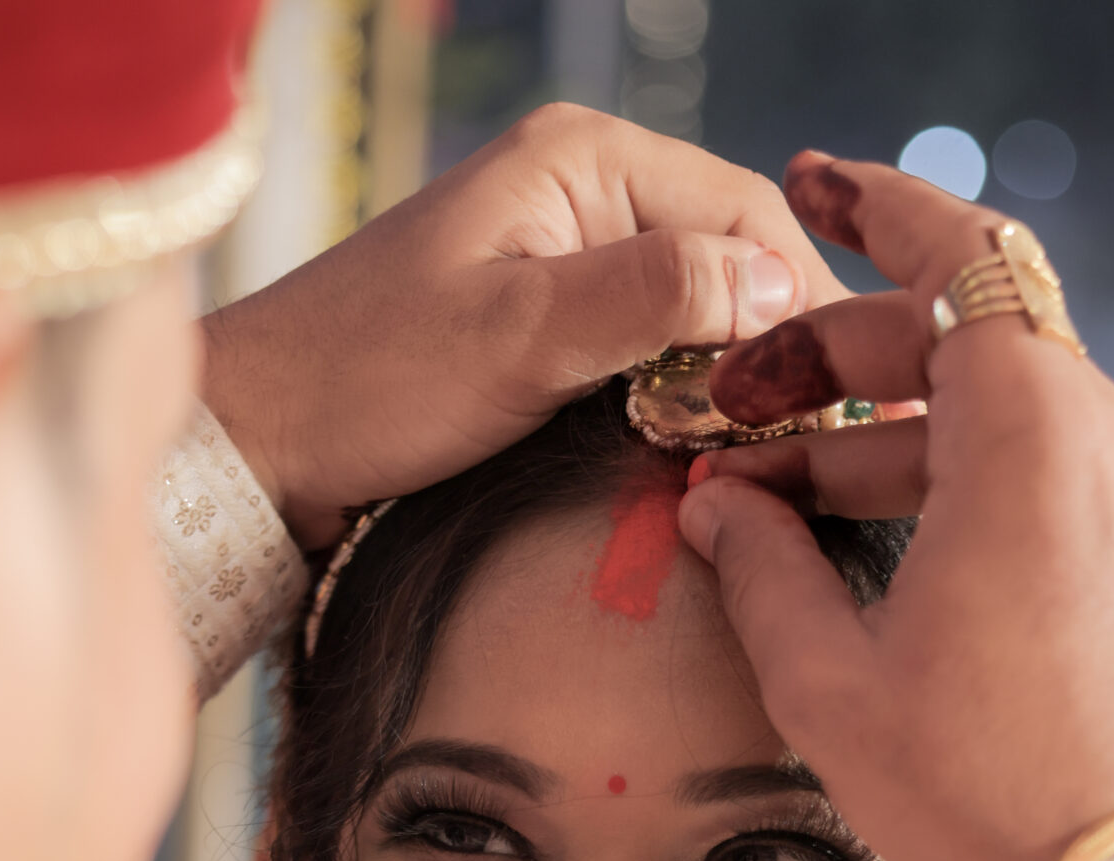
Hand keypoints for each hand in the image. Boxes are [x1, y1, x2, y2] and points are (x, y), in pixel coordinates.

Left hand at [201, 106, 843, 548]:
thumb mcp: (518, 339)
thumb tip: (773, 289)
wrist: (260, 441)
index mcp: (581, 158)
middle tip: (835, 436)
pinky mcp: (541, 317)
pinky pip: (649, 341)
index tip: (853, 393)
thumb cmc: (368, 384)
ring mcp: (560, 252)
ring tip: (787, 450)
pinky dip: (689, 390)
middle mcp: (579, 187)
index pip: (747, 212)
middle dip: (783, 340)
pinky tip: (712, 446)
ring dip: (740, 372)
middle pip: (730, 255)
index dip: (810, 301)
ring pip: (695, 303)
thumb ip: (648, 298)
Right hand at [678, 154, 1113, 860]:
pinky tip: (848, 535)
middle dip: (833, 356)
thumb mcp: (831, 682)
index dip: (870, 207)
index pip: (956, 256)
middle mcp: (1098, 432)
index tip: (801, 187)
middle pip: (957, 334)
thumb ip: (761, 566)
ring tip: (763, 498)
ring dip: (874, 431)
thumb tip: (718, 503)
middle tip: (731, 409)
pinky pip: (1026, 465)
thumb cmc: (981, 785)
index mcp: (1028, 430)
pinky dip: (938, 473)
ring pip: (985, 406)